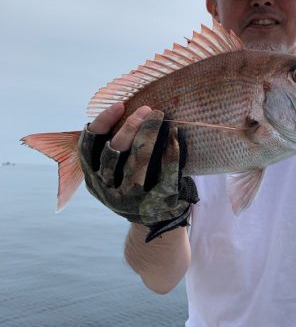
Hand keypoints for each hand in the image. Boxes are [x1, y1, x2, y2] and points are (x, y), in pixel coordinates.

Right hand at [78, 102, 198, 241]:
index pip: (88, 146)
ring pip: (137, 161)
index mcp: (92, 177)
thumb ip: (110, 147)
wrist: (155, 222)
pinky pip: (165, 174)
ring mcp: (130, 198)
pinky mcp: (154, 203)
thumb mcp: (113, 172)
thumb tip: (122, 107)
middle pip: (113, 152)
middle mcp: (107, 189)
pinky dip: (171, 153)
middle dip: (130, 126)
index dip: (102, 122)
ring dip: (149, 134)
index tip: (120, 104)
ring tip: (159, 116)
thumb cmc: (133, 183)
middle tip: (147, 108)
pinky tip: (175, 136)